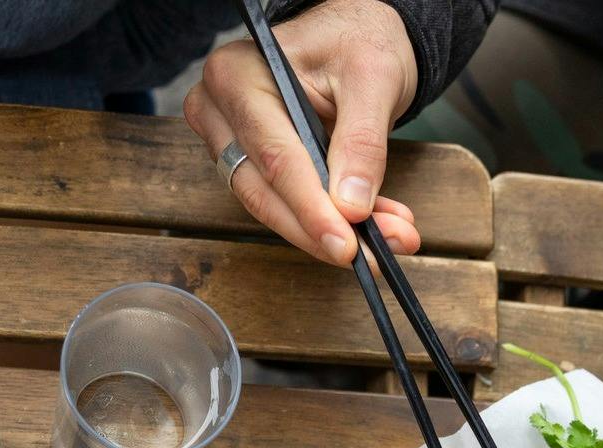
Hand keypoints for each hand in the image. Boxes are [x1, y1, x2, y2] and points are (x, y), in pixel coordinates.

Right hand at [186, 0, 422, 265]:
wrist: (353, 35)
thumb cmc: (356, 41)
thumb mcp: (372, 79)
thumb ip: (362, 142)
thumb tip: (352, 205)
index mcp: (238, 75)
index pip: (275, 157)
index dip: (311, 208)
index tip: (347, 245)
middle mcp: (220, 110)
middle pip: (264, 191)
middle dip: (321, 229)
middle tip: (370, 257)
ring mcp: (228, 139)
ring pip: (270, 205)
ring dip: (327, 231)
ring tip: (382, 242)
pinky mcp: (247, 162)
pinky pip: (281, 203)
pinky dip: (325, 220)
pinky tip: (366, 228)